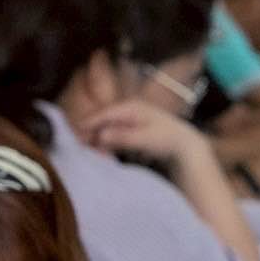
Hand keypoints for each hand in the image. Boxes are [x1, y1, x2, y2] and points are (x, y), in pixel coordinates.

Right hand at [79, 101, 203, 164]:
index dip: (88, 123)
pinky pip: (114, 134)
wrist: (184, 144)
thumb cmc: (166, 139)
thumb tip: (101, 136)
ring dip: (99, 140)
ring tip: (90, 152)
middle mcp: (128, 110)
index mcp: (130, 107)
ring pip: (107, 128)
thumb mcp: (144, 139)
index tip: (74, 133)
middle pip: (103, 120)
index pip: (104, 114)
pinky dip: (108, 143)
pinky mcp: (131, 129)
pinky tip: (102, 153)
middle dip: (91, 133)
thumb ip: (122, 137)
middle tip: (79, 147)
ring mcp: (129, 119)